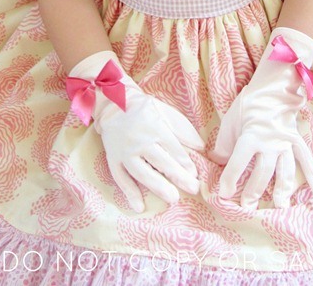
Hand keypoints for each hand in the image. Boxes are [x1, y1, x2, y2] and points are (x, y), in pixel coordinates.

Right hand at [68, 51, 202, 212]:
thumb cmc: (143, 109)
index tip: (195, 175)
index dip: (185, 163)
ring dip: (158, 187)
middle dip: (178, 177)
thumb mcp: (164, 111)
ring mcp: (125, 152)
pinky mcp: (113, 159)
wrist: (111, 104)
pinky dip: (129, 193)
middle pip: (161, 162)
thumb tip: (200, 146)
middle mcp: (140, 141)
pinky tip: (139, 207)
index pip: (173, 148)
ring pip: (142, 173)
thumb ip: (182, 128)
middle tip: (193, 189)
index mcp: (154, 127)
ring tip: (173, 199)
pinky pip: (121, 179)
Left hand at [212, 28, 312, 207]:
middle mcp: (270, 141)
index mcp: (251, 135)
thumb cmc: (248, 104)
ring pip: (284, 170)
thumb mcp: (230, 121)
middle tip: (247, 206)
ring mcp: (286, 142)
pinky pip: (306, 160)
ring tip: (279, 205)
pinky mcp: (296, 141)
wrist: (272, 87)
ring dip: (282, 189)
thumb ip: (224, 144)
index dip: (230, 180)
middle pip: (263, 172)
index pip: (239, 163)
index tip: (224, 193)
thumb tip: (216, 163)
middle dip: (254, 191)